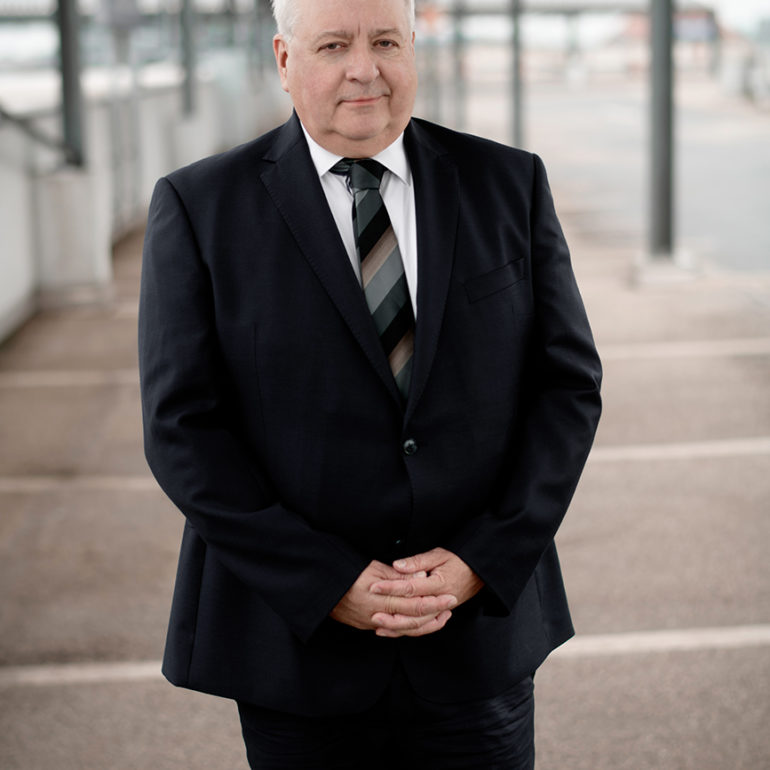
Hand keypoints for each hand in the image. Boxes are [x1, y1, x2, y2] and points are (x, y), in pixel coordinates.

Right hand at [330, 560, 456, 636]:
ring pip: (405, 629)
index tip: (449, 596)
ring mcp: (371, 623)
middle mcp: (377, 615)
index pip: (414, 603)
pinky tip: (418, 623)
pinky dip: (408, 628)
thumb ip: (397, 576)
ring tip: (440, 616)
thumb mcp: (372, 567)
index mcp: (380, 598)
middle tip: (451, 606)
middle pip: (413, 619)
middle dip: (435, 613)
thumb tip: (420, 577)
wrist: (320, 587)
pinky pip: (392, 630)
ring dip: (425, 624)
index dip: (435, 601)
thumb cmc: (344, 572)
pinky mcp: (366, 626)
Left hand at [369, 547, 483, 638]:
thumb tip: (397, 565)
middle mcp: (441, 601)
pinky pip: (423, 627)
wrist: (477, 571)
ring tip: (378, 625)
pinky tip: (392, 630)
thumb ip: (417, 561)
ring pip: (418, 625)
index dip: (391, 588)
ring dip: (398, 627)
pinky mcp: (439, 614)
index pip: (411, 589)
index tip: (374, 587)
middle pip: (414, 613)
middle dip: (391, 615)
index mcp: (439, 585)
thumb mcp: (438, 555)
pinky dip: (407, 630)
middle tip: (372, 613)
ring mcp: (441, 611)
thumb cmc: (457, 560)